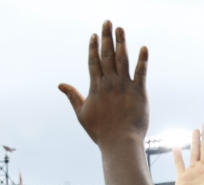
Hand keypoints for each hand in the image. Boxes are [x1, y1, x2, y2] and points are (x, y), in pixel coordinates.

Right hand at [58, 21, 147, 148]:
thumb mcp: (82, 114)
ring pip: (122, 59)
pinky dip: (142, 59)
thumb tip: (60, 85)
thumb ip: (72, 96)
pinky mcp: (139, 92)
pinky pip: (141, 72)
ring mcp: (124, 86)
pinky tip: (143, 48)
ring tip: (120, 29)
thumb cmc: (100, 131)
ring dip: (121, 42)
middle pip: (107, 55)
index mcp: (96, 87)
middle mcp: (109, 83)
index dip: (94, 47)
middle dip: (107, 37)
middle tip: (107, 22)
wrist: (120, 142)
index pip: (94, 61)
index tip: (94, 34)